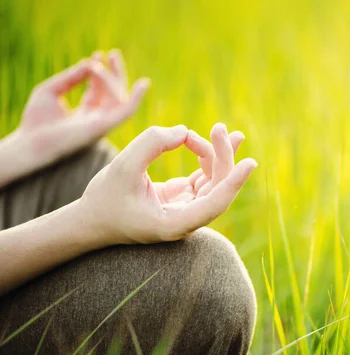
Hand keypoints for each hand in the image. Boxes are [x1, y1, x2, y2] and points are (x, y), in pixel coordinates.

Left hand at [17, 49, 148, 166]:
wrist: (32, 142)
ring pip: (119, 98)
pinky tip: (143, 84)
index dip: (99, 72)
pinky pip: (127, 111)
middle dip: (115, 73)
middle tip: (114, 53)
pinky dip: (137, 98)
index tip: (97, 54)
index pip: (99, 91)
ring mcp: (102, 123)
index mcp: (84, 113)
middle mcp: (96, 119)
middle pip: (113, 94)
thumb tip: (89, 62)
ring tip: (111, 57)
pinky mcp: (105, 126)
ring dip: (116, 77)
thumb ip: (70, 77)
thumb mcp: (50, 90)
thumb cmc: (36, 120)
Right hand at [80, 123, 256, 244]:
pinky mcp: (182, 198)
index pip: (215, 204)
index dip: (234, 182)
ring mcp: (186, 209)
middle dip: (223, 156)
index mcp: (175, 223)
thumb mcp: (122, 167)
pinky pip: (203, 177)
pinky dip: (207, 158)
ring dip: (217, 154)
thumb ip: (151, 144)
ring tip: (220, 130)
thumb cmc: (104, 199)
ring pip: (214, 181)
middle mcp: (187, 220)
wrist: (91, 220)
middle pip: (218, 188)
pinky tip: (212, 140)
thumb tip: (183, 131)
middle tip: (221, 128)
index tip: (250, 163)